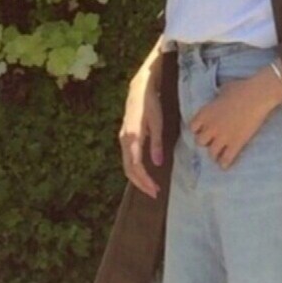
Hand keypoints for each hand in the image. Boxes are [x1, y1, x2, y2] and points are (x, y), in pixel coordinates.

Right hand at [119, 62, 162, 198]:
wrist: (139, 89)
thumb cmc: (151, 104)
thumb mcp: (158, 123)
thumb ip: (156, 144)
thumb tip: (157, 164)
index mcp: (132, 138)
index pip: (136, 167)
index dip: (145, 181)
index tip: (155, 190)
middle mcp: (124, 141)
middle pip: (129, 170)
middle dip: (141, 183)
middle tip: (154, 193)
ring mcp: (123, 139)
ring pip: (127, 165)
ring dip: (138, 178)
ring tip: (151, 186)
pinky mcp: (125, 137)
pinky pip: (128, 159)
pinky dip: (136, 169)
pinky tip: (144, 173)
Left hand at [190, 66, 281, 169]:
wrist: (257, 96)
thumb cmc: (241, 89)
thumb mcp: (223, 90)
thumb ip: (217, 99)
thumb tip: (219, 98)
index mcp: (205, 113)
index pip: (193, 127)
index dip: (198, 130)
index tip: (203, 130)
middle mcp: (210, 127)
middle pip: (200, 142)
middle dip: (206, 142)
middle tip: (212, 141)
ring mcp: (222, 137)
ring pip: (211, 153)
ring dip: (214, 154)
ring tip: (218, 155)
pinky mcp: (235, 144)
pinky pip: (226, 159)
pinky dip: (225, 163)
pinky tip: (225, 165)